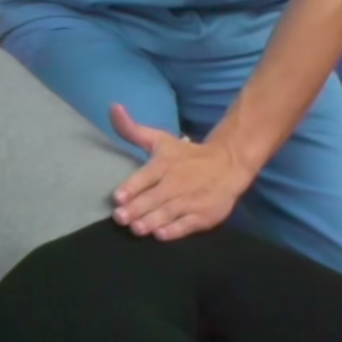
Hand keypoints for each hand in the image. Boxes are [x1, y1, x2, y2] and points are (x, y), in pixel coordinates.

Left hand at [109, 104, 257, 240]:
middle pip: (154, 197)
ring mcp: (191, 200)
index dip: (131, 187)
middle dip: (136, 208)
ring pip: (168, 213)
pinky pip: (186, 225)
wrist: (229, 164)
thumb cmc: (187, 155)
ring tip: (137, 228)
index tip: (118, 197)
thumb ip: (132, 130)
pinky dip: (174, 230)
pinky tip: (161, 234)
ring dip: (151, 221)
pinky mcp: (203, 215)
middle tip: (120, 218)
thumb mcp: (160, 140)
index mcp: (164, 164)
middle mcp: (176, 182)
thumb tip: (112, 107)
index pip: (145, 176)